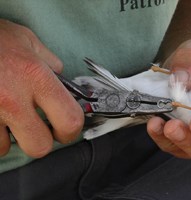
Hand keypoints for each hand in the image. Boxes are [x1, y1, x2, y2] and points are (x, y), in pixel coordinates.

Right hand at [0, 20, 83, 156]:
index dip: (71, 132)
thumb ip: (51, 63)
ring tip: (7, 115)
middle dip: (41, 140)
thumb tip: (63, 82)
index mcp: (36, 77)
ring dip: (10, 136)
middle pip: (39, 146)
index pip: (69, 120)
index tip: (66, 131)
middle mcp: (12, 98)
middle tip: (38, 128)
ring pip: (6, 147)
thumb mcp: (28, 41)